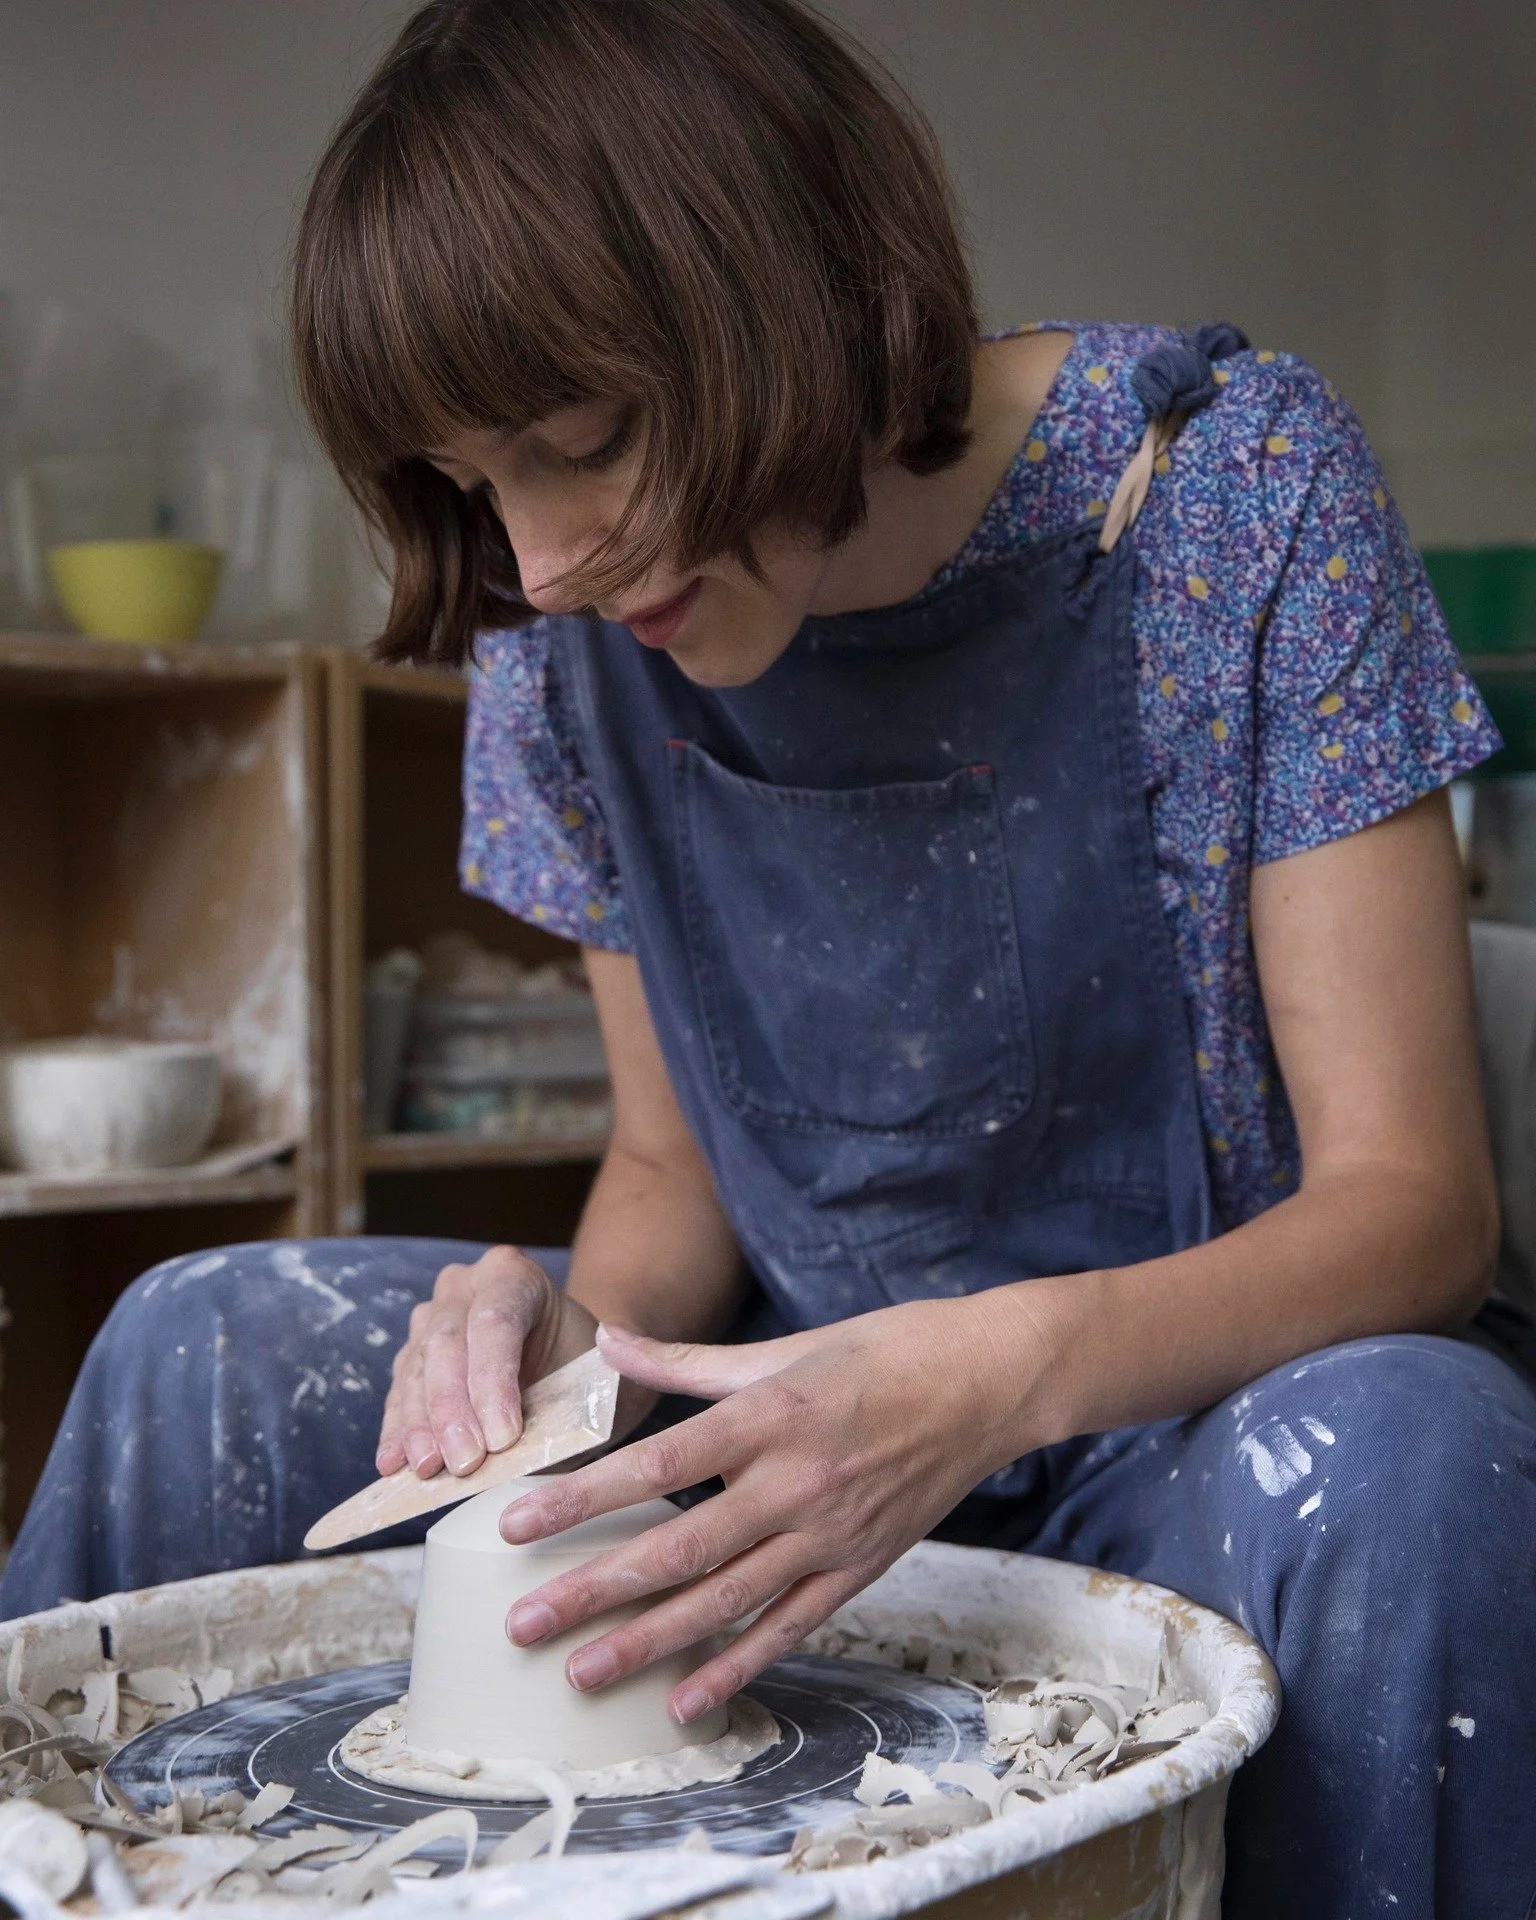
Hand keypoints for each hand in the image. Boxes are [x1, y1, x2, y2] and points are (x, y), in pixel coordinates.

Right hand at [377, 1245, 597, 1479]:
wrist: (568, 1362)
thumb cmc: (583, 1365)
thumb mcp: (594, 1372)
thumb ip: (577, 1392)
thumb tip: (547, 1423)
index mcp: (513, 1275)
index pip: (495, 1321)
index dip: (493, 1381)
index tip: (503, 1438)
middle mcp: (464, 1287)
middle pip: (446, 1344)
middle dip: (452, 1409)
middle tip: (465, 1461)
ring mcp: (431, 1319)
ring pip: (415, 1371)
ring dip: (420, 1425)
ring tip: (429, 1468)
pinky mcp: (411, 1358)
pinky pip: (399, 1394)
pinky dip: (399, 1432)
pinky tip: (395, 1462)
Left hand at [496, 1294, 1046, 1725]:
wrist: (987, 1383)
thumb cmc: (883, 1351)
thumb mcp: (784, 1348)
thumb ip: (688, 1362)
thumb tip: (607, 1343)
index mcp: (771, 1416)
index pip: (657, 1464)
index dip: (583, 1500)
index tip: (518, 1526)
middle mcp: (796, 1482)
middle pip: (679, 1547)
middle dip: (595, 1592)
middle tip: (525, 1625)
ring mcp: (830, 1534)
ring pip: (726, 1601)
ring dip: (649, 1643)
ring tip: (581, 1674)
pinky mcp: (859, 1568)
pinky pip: (788, 1626)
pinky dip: (736, 1666)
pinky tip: (683, 1700)